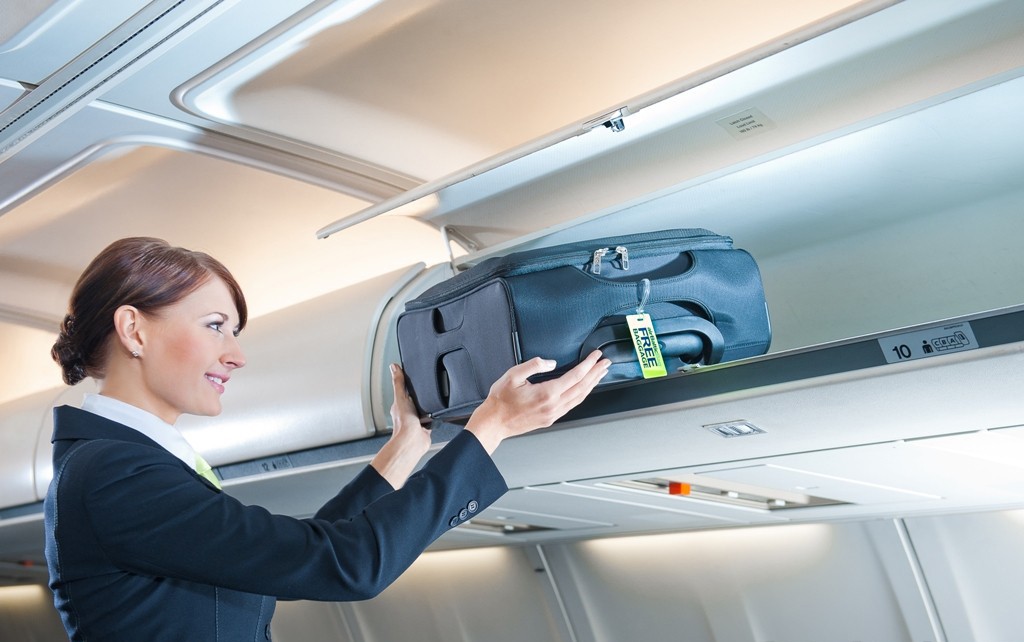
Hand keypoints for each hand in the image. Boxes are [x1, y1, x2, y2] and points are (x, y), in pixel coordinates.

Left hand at [370, 364, 433, 487]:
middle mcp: (408, 412)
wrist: (413, 441)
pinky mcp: (427, 426)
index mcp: (400, 404)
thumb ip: (399, 383)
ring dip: (429, 406)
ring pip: (426, 408)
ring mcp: (417, 419)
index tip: (412, 376)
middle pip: (416, 398)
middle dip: (421, 395)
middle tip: (426, 388)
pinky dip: (436, 416)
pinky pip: (434, 418)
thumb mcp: (401, 397)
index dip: (409, 383)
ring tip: (431, 401)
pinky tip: (437, 413)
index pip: (404, 390)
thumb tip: (394, 367)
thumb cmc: (403, 424)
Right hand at [465, 350, 609, 453]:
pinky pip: (572, 405)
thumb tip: (551, 362)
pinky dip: (582, 395)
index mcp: (546, 393)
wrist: (494, 422)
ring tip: (599, 374)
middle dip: (596, 373)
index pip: (575, 376)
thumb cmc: (500, 401)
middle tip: (605, 363)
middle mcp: (553, 405)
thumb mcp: (513, 375)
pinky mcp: (550, 418)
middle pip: (582, 387)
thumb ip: (533, 365)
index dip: (588, 364)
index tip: (596, 356)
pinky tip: (584, 389)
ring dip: (592, 384)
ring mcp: (553, 414)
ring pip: (579, 398)